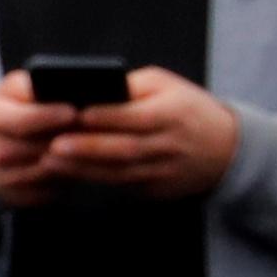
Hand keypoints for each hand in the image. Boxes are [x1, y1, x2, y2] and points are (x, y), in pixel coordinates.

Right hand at [0, 72, 80, 207]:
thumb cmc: (5, 114)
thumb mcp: (10, 92)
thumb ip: (31, 87)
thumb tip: (63, 86)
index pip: (22, 121)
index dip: (50, 116)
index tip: (74, 111)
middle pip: (40, 148)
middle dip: (69, 138)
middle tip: (94, 128)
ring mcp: (4, 179)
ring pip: (50, 169)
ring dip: (72, 157)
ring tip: (90, 142)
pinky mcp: (20, 197)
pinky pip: (53, 188)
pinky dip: (68, 175)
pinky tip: (76, 160)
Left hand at [41, 66, 239, 198]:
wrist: (225, 148)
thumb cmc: (185, 108)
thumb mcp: (167, 86)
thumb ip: (131, 87)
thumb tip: (91, 89)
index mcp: (174, 113)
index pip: (137, 116)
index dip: (107, 117)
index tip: (76, 114)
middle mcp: (171, 145)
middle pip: (126, 148)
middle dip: (88, 148)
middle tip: (53, 144)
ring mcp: (165, 171)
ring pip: (120, 172)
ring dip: (84, 168)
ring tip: (52, 160)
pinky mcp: (157, 189)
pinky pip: (122, 185)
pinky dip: (94, 179)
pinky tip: (69, 172)